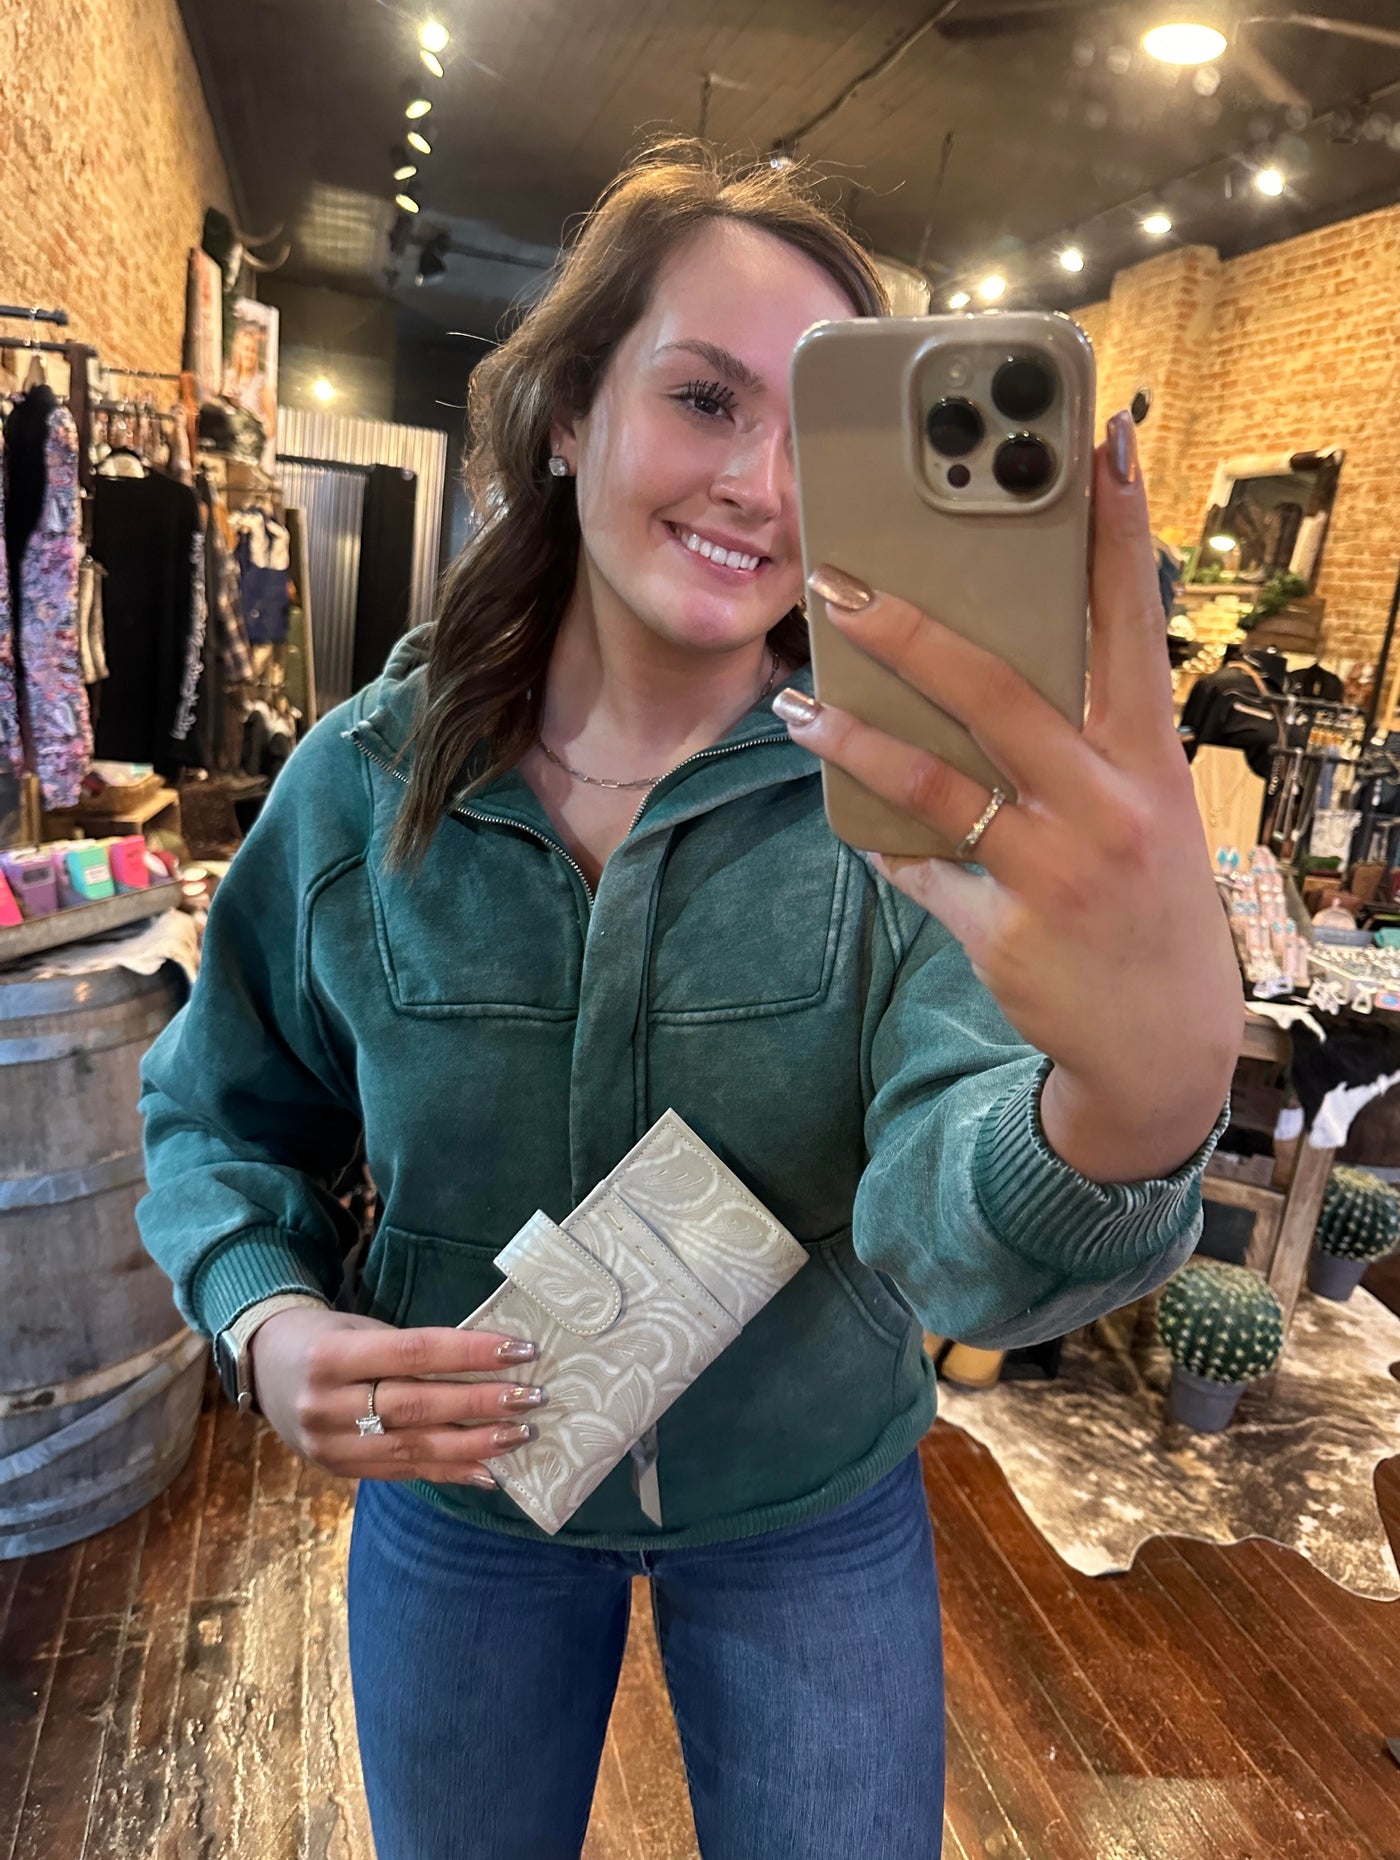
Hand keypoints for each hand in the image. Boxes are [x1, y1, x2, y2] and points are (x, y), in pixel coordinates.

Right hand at [249, 1306, 545, 1486]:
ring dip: (475, 1443)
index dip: (470, 1352)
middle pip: (418, 1405)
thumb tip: (489, 1364)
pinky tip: (488, 1471)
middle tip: (532, 1398)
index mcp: (331, 1355)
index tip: (520, 1350)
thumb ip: (412, 1351)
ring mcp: (330, 1445)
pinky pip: (402, 1472)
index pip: (414, 1352)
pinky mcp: (339, 1471)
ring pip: (414, 1447)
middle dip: (482, 1403)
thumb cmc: (327, 1338)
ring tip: (521, 1435)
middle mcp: (326, 1404)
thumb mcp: (360, 1329)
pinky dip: (449, 1472)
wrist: (263, 1370)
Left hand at [774, 411, 1240, 1182]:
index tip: (1095, 445)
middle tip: (836, 583)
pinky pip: (919, 874)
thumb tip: (987, 666)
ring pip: (935, 783)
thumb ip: (1082, 739)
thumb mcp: (1142, 807)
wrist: (1161, 1043)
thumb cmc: (1142, 897)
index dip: (1114, 532)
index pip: (1129, 623)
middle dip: (910, 630)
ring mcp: (1054, 872)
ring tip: (797, 705)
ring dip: (854, 738)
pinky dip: (882, 843)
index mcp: (1147, 757)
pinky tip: (849, 820)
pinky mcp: (1004, 934)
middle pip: (998, 693)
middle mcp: (1108, 804)